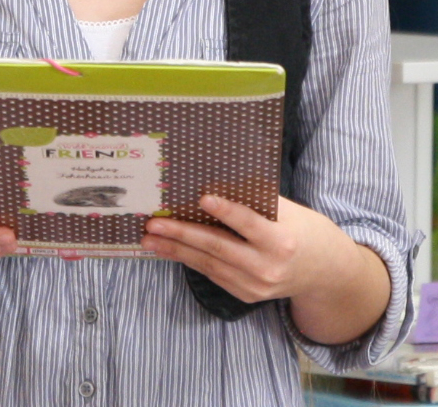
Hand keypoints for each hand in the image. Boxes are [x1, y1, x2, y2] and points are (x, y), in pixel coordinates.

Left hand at [142, 195, 390, 342]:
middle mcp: (268, 268)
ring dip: (176, 251)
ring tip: (150, 239)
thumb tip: (220, 181)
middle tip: (154, 224)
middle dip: (182, 235)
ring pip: (209, 265)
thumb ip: (259, 201)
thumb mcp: (290, 212)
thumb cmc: (307, 231)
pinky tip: (171, 250)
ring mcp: (256, 286)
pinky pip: (214, 275)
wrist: (326, 273)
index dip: (226, 212)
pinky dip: (191, 261)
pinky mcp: (247, 295)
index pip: (249, 225)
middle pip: (219, 249)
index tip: (202, 199)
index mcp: (282, 242)